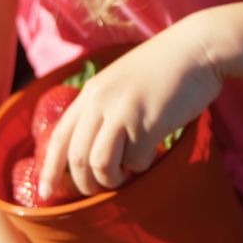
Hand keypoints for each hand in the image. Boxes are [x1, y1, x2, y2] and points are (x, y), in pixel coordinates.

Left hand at [38, 16, 222, 197]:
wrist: (198, 48)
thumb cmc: (166, 69)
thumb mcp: (123, 82)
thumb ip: (105, 107)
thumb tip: (96, 150)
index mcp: (91, 92)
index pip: (58, 137)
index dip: (48, 169)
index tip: (45, 194)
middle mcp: (100, 101)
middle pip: (77, 158)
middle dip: (85, 184)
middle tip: (101, 189)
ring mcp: (123, 111)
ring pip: (100, 165)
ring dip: (112, 180)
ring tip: (127, 175)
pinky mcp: (148, 122)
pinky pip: (136, 161)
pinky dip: (143, 164)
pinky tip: (155, 151)